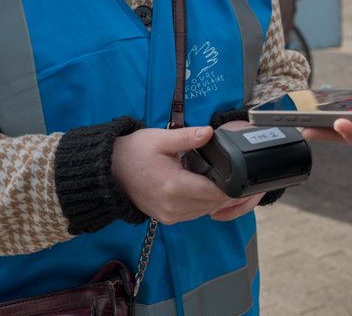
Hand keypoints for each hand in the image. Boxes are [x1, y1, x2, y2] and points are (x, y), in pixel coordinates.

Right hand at [111, 126, 259, 223]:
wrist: (109, 172)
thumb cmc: (133, 152)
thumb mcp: (160, 139)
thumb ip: (187, 137)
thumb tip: (209, 132)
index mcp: (173, 187)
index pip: (214, 192)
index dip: (231, 184)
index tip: (242, 172)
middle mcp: (173, 207)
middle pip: (213, 204)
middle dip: (228, 191)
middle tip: (239, 173)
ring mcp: (169, 215)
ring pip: (205, 211)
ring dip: (217, 198)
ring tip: (224, 179)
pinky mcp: (166, 218)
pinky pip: (194, 214)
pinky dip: (204, 203)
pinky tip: (207, 187)